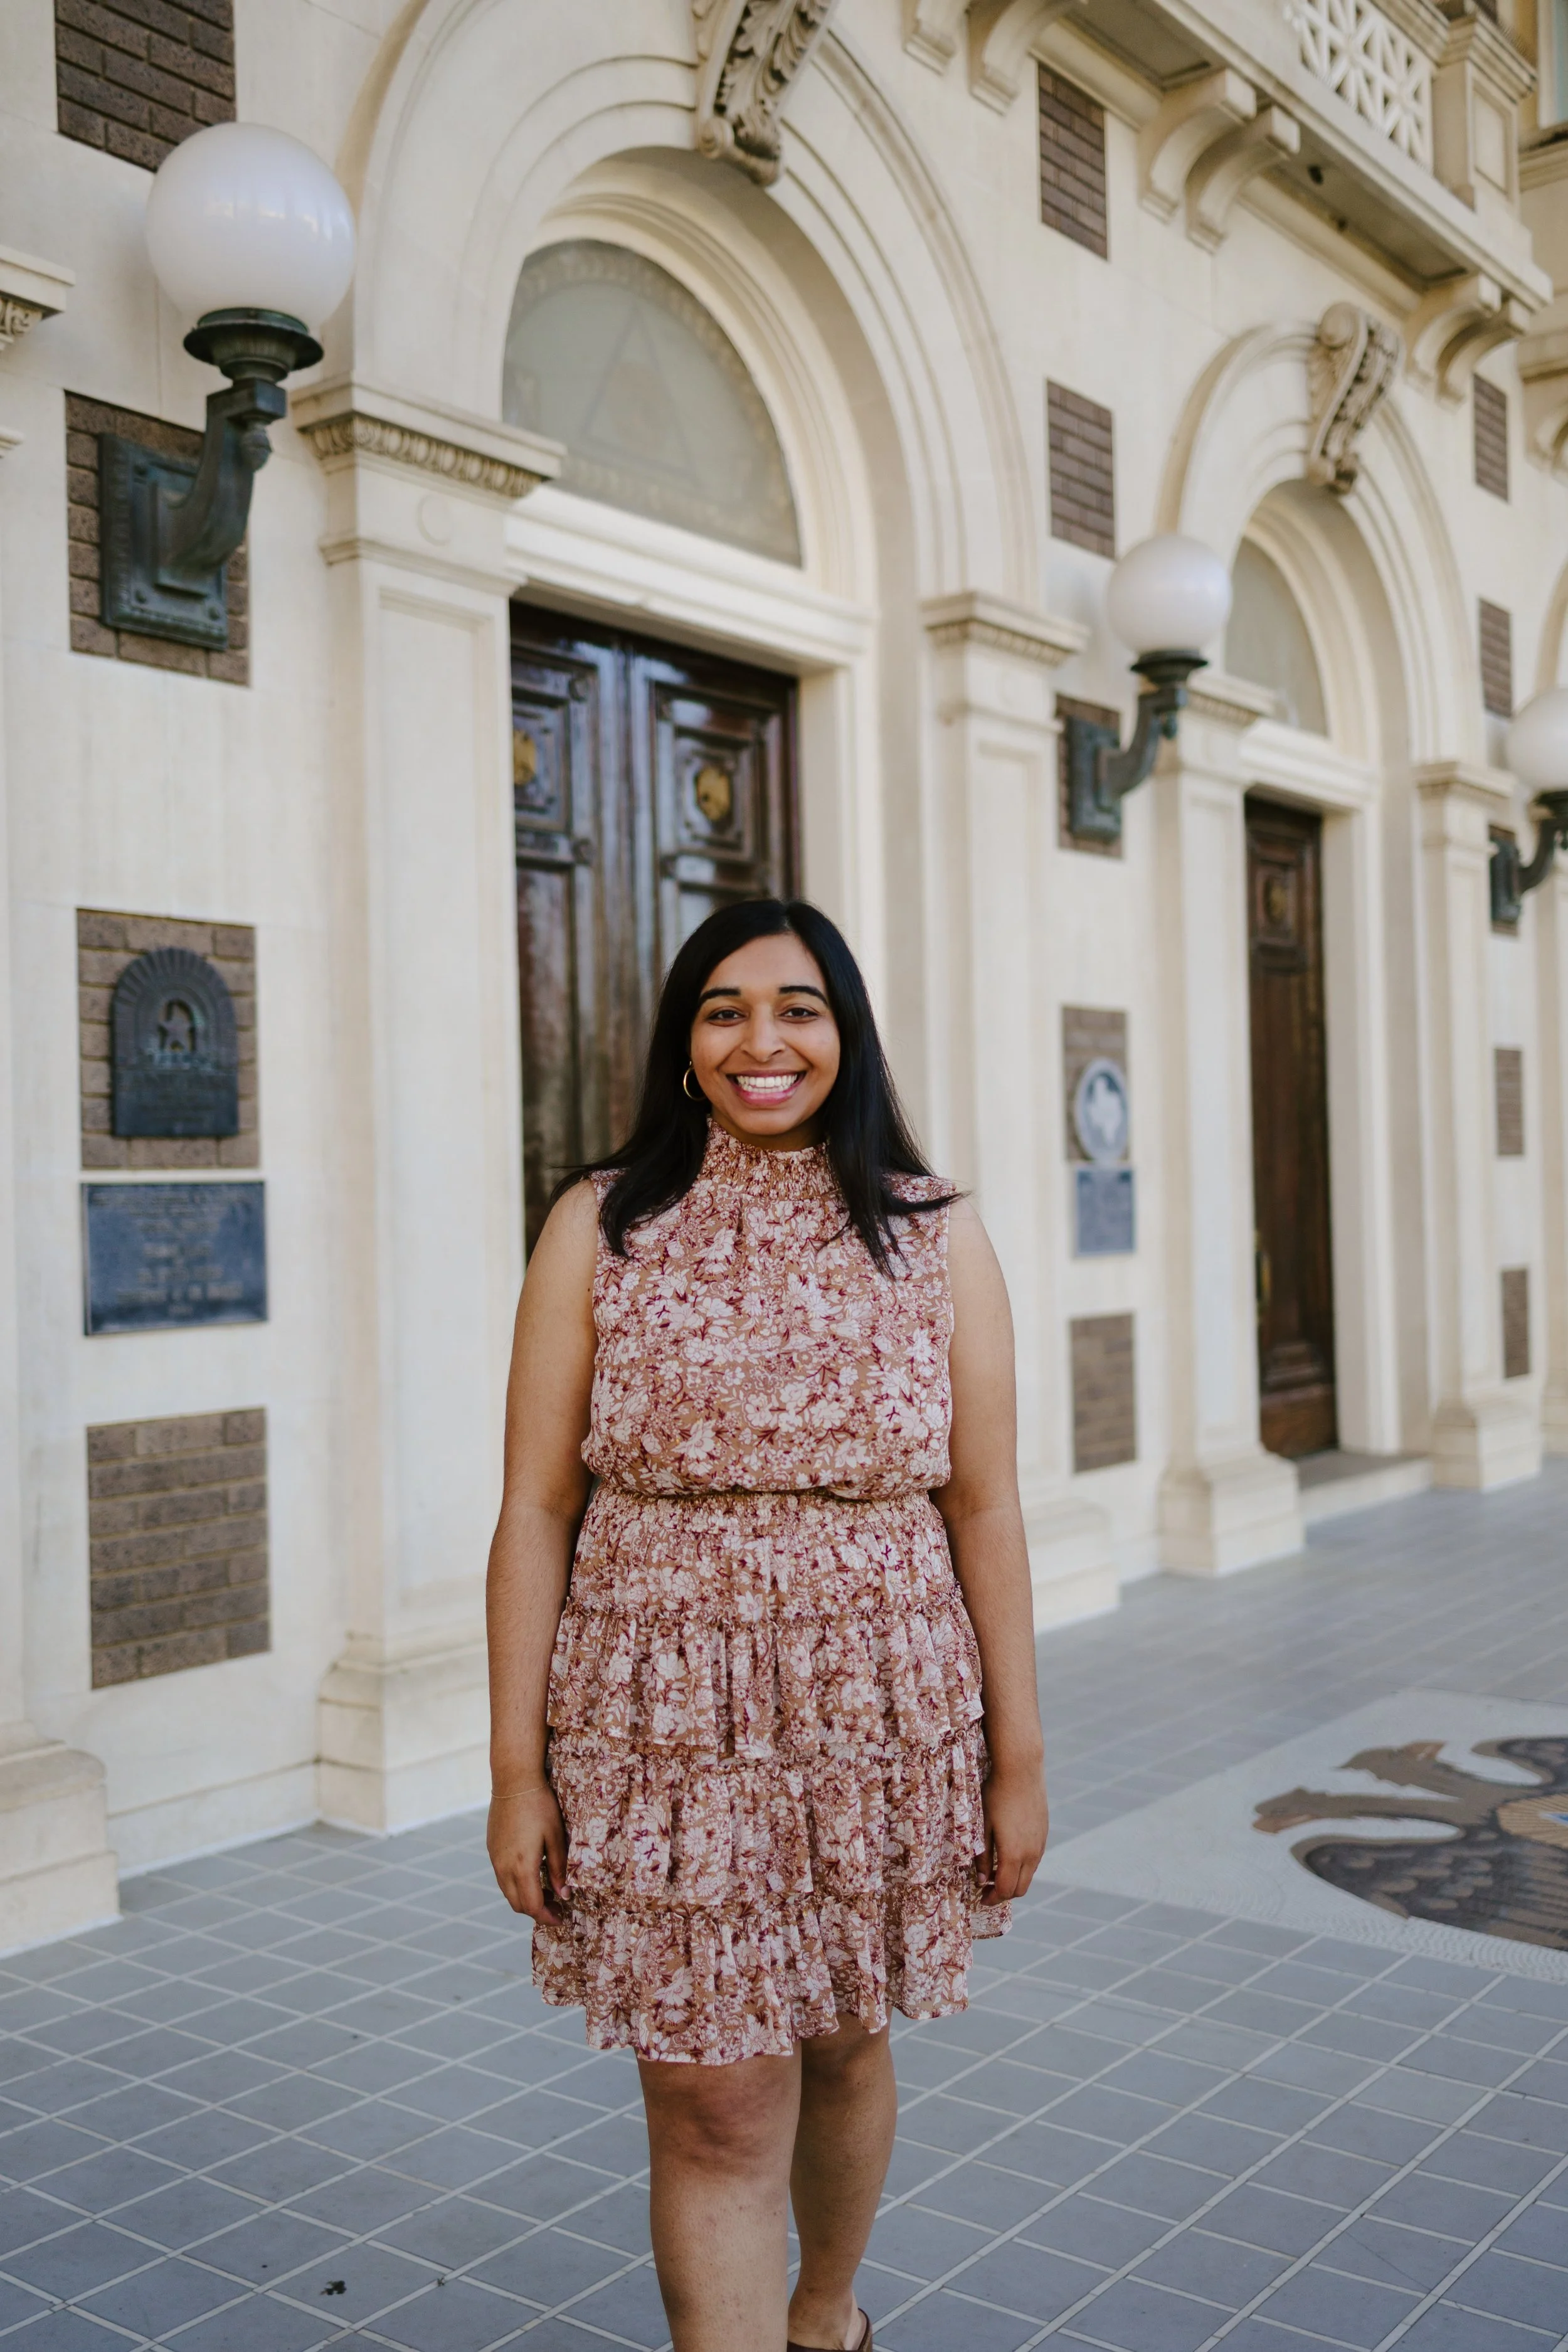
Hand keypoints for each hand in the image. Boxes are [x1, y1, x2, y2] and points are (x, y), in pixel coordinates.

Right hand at [488, 1777, 567, 1924]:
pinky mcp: (492, 1849)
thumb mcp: (556, 1837)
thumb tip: (564, 1895)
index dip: (547, 1917)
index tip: (561, 1918)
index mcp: (522, 1867)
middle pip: (518, 1904)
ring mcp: (495, 1859)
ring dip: (525, 1898)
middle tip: (557, 1905)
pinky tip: (531, 1872)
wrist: (513, 1781)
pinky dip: (516, 1884)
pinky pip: (502, 1877)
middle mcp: (504, 1867)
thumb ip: (559, 1869)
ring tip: (546, 1890)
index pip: (533, 1906)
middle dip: (537, 1911)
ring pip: (508, 1892)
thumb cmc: (540, 1806)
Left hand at [980, 1758, 1048, 1906]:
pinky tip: (1009, 1854)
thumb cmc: (996, 1795)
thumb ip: (982, 1856)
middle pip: (1020, 1888)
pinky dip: (1022, 1867)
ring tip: (996, 1872)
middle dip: (1003, 1894)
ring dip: (1014, 1880)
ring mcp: (1040, 1843)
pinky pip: (1034, 1860)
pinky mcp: (1044, 1833)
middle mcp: (1031, 1853)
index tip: (980, 1897)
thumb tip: (981, 1880)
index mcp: (1013, 1854)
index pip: (1005, 1890)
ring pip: (1029, 1875)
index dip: (992, 1899)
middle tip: (987, 1888)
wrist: (1021, 1770)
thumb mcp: (982, 1826)